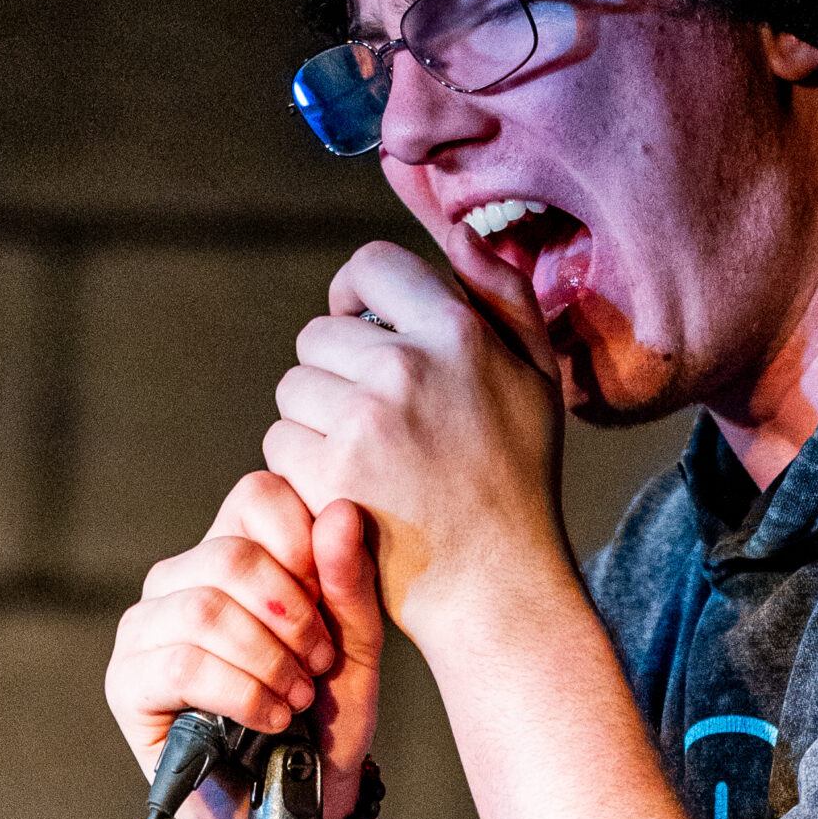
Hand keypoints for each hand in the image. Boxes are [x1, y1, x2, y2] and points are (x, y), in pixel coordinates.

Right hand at [105, 472, 384, 818]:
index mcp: (233, 554)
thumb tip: (340, 510)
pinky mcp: (126, 683)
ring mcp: (145, 630)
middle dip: (291, 615)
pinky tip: (269, 717)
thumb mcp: (355, 648)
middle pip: (229, 553)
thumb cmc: (325, 722)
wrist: (301, 806)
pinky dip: (241, 693)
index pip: (257, 495)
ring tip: (296, 697)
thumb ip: (349, 583)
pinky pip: (181, 664)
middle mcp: (180, 581)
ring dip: (267, 660)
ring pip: (203, 608)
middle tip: (317, 664)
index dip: (303, 543)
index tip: (327, 605)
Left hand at [267, 237, 570, 644]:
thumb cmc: (517, 479)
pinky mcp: (327, 474)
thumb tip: (459, 235)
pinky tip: (344, 490)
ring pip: (293, 389)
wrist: (496, 584)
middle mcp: (406, 368)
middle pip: (318, 334)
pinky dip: (300, 467)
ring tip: (361, 458)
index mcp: (457, 332)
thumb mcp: (537, 375)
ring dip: (314, 420)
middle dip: (334, 370)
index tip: (363, 328)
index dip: (356, 294)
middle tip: (372, 419)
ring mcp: (362, 422)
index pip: (370, 266)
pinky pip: (280, 442)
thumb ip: (503, 295)